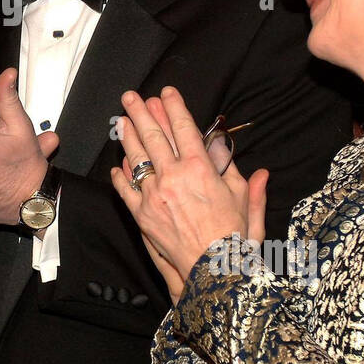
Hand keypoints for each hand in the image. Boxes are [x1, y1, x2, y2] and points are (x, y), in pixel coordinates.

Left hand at [109, 87, 268, 301]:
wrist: (213, 270)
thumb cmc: (233, 237)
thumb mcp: (243, 200)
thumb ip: (239, 176)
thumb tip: (245, 159)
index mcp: (200, 168)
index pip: (183, 128)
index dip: (173, 107)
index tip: (166, 92)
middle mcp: (173, 176)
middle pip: (153, 136)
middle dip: (141, 112)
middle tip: (131, 97)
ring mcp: (153, 195)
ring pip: (136, 158)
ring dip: (127, 136)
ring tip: (120, 120)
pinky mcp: (142, 214)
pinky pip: (126, 190)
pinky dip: (121, 176)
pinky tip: (118, 165)